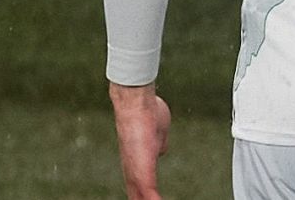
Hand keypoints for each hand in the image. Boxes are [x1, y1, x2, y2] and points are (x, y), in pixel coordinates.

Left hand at [109, 82, 170, 199]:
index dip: (145, 199)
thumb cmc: (147, 113)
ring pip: (140, 199)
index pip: (139, 190)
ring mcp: (136, 172)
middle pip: (137, 197)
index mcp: (137, 164)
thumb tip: (161, 149)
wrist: (136, 104)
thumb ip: (158, 144)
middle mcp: (133, 171)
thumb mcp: (158, 133)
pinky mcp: (142, 170)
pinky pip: (149, 194)